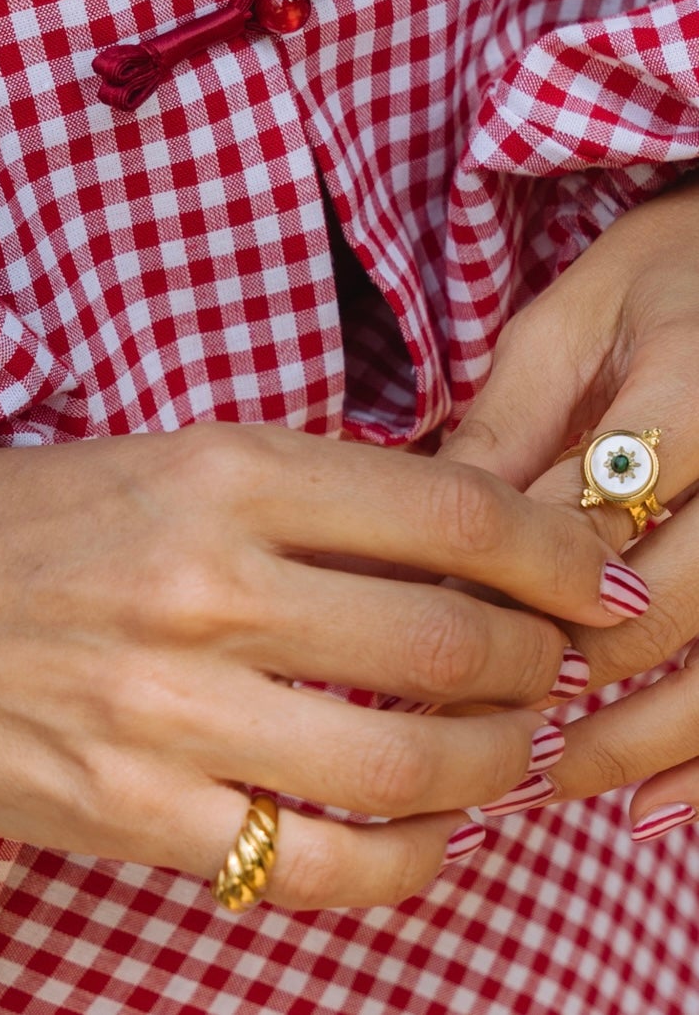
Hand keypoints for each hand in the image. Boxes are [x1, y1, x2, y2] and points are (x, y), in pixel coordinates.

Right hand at [0, 425, 635, 907]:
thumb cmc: (9, 521)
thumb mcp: (154, 456)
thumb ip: (292, 495)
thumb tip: (449, 539)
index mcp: (215, 470)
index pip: (443, 507)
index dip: (550, 549)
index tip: (590, 574)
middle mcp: (204, 581)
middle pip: (448, 641)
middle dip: (534, 663)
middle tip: (546, 665)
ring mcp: (169, 707)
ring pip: (406, 765)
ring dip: (491, 767)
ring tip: (502, 753)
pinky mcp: (135, 810)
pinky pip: (319, 863)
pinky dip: (408, 862)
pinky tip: (426, 837)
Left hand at [443, 187, 698, 839]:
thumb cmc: (661, 283)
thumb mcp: (573, 323)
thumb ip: (513, 426)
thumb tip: (422, 530)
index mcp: (696, 388)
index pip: (598, 511)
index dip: (516, 581)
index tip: (435, 629)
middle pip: (669, 605)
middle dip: (569, 673)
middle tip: (473, 724)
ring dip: (638, 740)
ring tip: (544, 783)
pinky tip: (648, 810)